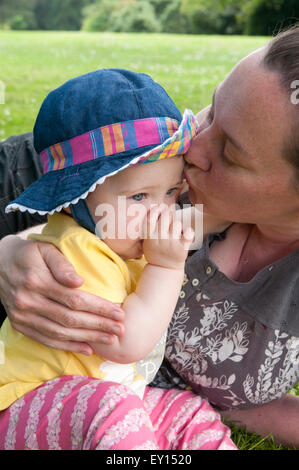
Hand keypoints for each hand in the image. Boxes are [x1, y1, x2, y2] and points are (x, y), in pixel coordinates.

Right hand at [0, 235, 124, 354]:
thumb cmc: (29, 254)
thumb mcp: (45, 250)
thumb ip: (62, 265)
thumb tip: (79, 282)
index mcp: (36, 281)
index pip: (74, 299)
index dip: (99, 308)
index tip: (119, 313)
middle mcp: (28, 301)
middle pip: (69, 319)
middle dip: (98, 325)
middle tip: (120, 329)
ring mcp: (22, 316)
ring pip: (60, 332)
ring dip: (88, 338)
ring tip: (110, 339)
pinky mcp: (20, 325)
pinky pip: (46, 340)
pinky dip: (68, 346)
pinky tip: (87, 348)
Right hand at [142, 206, 193, 269]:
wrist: (163, 269)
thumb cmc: (155, 250)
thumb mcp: (146, 240)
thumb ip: (149, 226)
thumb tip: (157, 205)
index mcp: (149, 236)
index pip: (151, 216)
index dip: (156, 209)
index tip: (160, 209)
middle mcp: (160, 239)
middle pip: (166, 216)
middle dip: (168, 213)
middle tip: (169, 217)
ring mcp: (171, 243)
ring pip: (177, 223)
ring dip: (177, 224)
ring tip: (175, 230)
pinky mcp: (182, 248)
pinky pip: (189, 233)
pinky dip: (189, 231)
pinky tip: (186, 234)